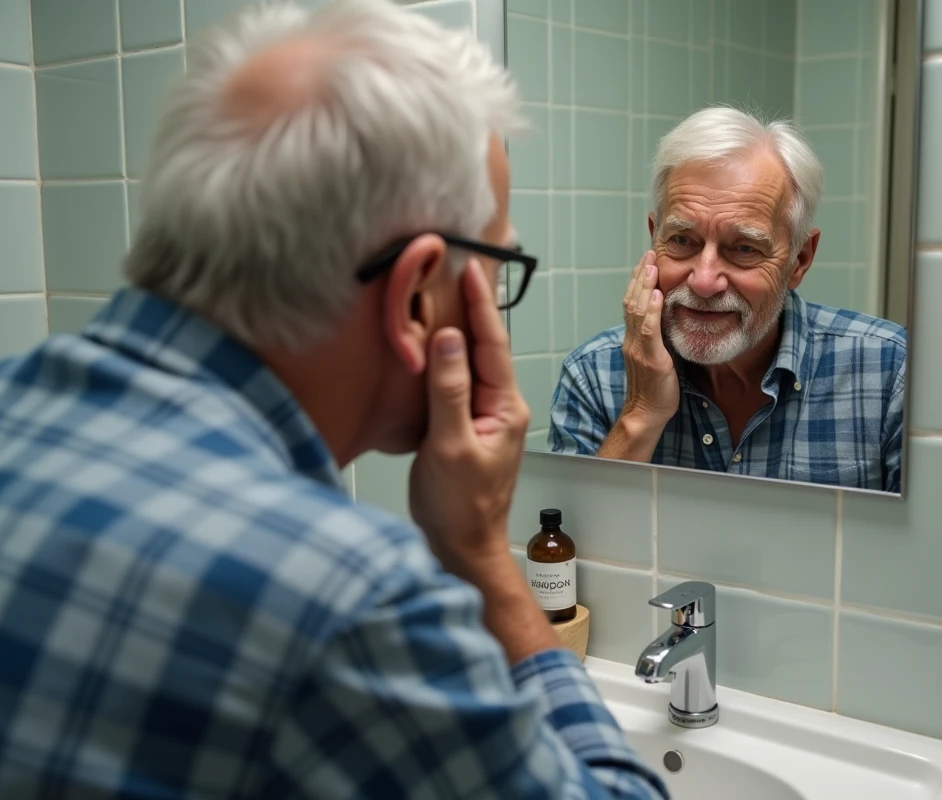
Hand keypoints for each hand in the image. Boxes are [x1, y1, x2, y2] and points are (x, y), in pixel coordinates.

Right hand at [409, 259, 529, 576]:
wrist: (463, 546)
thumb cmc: (459, 506)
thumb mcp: (451, 445)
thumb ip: (450, 390)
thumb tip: (450, 338)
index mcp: (504, 407)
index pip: (493, 346)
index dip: (480, 306)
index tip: (471, 269)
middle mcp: (500, 406)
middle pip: (487, 348)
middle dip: (475, 308)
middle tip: (462, 267)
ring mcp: (485, 416)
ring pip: (473, 363)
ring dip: (463, 329)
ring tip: (450, 293)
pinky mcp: (467, 426)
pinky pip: (459, 382)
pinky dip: (448, 358)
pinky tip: (437, 344)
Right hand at [619, 251, 678, 427]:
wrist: (646, 414)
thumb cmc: (655, 390)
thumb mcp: (656, 358)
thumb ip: (658, 338)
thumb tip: (670, 319)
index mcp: (633, 339)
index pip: (632, 303)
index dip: (638, 282)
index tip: (646, 262)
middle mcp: (631, 340)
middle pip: (631, 300)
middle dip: (640, 276)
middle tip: (649, 254)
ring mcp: (638, 349)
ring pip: (637, 310)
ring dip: (645, 285)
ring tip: (651, 265)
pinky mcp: (650, 359)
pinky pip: (649, 330)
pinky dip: (653, 310)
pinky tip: (658, 295)